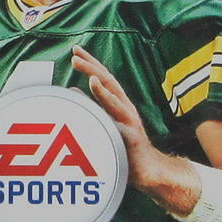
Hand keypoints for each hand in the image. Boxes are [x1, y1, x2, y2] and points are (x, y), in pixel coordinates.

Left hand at [70, 45, 174, 198]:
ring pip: (116, 101)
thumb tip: (72, 91)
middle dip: (92, 67)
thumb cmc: (123, 148)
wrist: (148, 171)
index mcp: (118, 103)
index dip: (90, 64)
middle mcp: (125, 108)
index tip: (76, 51)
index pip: (103, 78)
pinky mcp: (131, 138)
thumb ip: (92, 106)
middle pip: (109, 83)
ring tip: (91, 77)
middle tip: (76, 55)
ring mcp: (130, 122)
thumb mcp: (105, 123)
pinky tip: (104, 112)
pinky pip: (119, 126)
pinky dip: (112, 116)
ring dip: (102, 89)